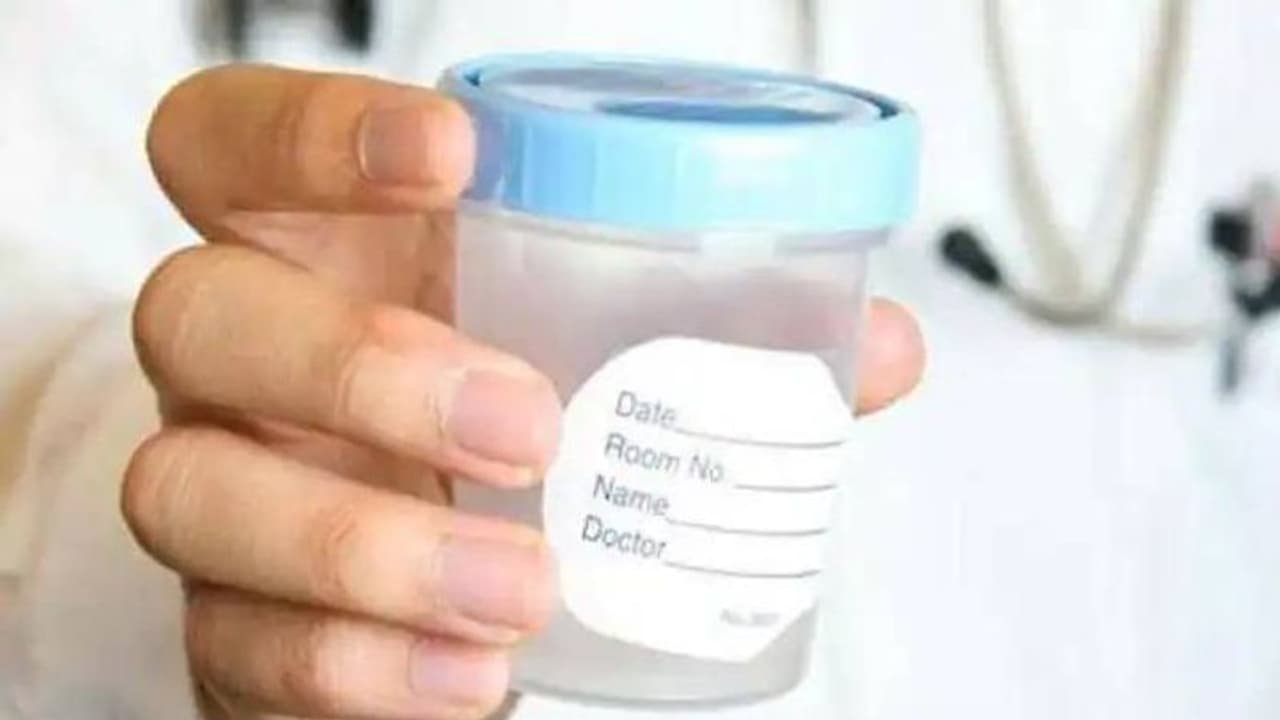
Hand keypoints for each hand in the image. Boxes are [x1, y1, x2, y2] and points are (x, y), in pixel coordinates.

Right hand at [121, 65, 924, 719]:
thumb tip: (877, 349)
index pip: (235, 139)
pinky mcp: (231, 621)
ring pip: (191, 489)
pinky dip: (362, 666)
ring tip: (521, 584)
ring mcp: (219, 485)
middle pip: (198, 310)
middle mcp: (238, 356)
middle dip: (360, 363)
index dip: (318, 130)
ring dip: (366, 542)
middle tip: (529, 425)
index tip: (456, 153)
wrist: (435, 571)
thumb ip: (720, 334)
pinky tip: (474, 678)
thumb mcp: (586, 347)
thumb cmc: (506, 417)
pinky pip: (240, 642)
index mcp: (314, 246)